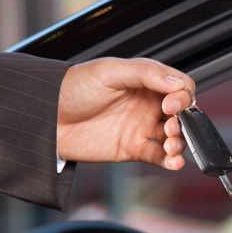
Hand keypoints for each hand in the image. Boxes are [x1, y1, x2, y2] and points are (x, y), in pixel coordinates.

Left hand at [57, 57, 195, 168]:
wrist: (46, 118)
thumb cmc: (73, 88)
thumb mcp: (109, 72)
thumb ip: (145, 73)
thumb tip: (177, 84)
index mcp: (147, 82)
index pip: (181, 88)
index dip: (183, 97)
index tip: (170, 104)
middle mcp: (149, 104)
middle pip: (184, 114)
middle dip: (185, 123)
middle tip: (171, 128)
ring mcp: (143, 128)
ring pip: (176, 137)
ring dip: (181, 143)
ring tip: (171, 146)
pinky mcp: (135, 149)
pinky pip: (160, 157)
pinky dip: (171, 161)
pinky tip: (172, 161)